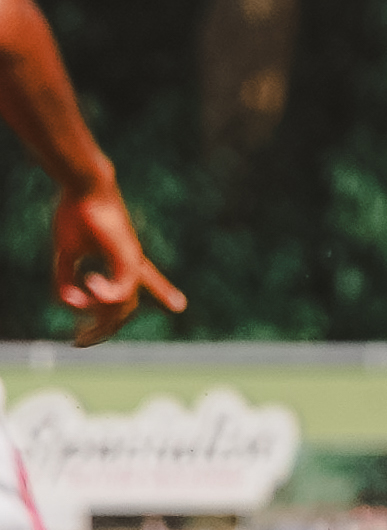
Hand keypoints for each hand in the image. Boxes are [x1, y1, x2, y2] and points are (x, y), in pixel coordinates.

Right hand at [52, 183, 185, 346]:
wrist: (86, 186)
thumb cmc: (77, 214)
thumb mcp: (67, 253)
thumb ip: (65, 279)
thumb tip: (68, 304)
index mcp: (124, 259)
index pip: (148, 281)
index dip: (163, 294)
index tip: (179, 306)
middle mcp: (132, 263)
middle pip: (128, 305)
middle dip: (106, 328)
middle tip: (80, 343)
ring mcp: (130, 261)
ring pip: (124, 304)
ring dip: (100, 321)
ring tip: (80, 333)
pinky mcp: (125, 256)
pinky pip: (123, 288)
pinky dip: (106, 297)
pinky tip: (89, 286)